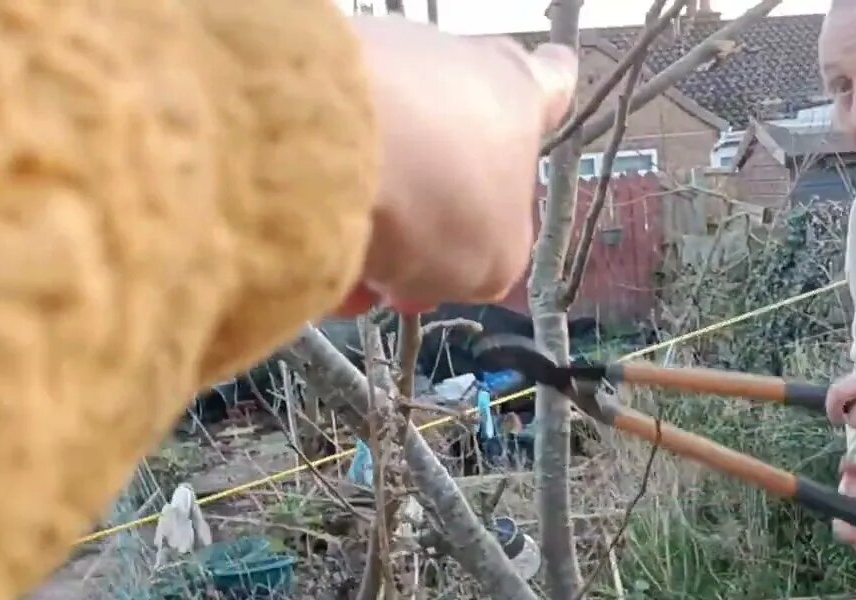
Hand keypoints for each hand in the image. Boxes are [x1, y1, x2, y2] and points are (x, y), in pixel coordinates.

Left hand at [330, 16, 578, 317]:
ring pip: (381, 163)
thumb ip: (491, 253)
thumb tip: (456, 256)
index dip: (549, 102)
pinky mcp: (305, 79)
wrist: (325, 145)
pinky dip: (316, 212)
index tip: (544, 107)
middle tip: (412, 278)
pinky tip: (307, 260)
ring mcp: (376, 63)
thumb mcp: (496, 260)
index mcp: (515, 94)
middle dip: (431, 221)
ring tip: (350, 281)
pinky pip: (320, 160)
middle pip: (450, 148)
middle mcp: (448, 62)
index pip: (550, 84)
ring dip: (368, 227)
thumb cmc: (440, 195)